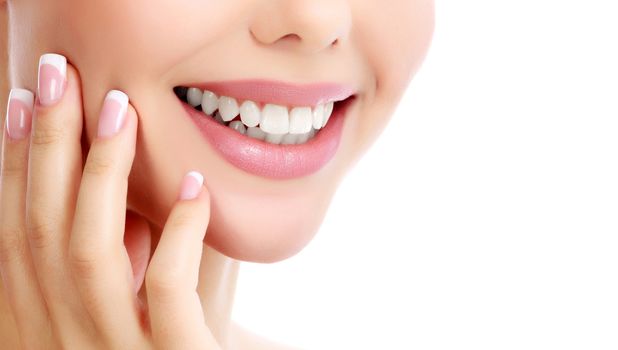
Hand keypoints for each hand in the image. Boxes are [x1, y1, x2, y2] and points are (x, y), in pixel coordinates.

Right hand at [0, 53, 219, 348]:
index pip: (18, 234)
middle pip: (42, 230)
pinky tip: (193, 187)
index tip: (21, 101)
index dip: (14, 165)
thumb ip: (109, 266)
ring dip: (101, 174)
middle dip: (47, 146)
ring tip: (120, 108)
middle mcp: (64, 341)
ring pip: (89, 252)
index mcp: (42, 328)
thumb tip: (110, 195)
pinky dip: (178, 234)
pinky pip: (165, 291)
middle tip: (58, 74)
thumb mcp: (119, 315)